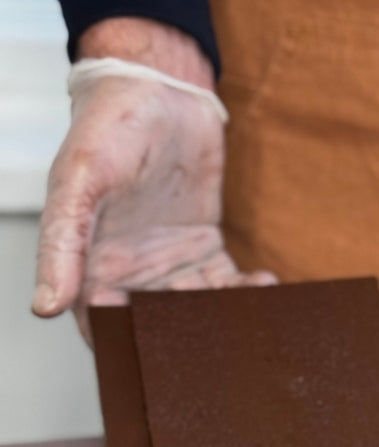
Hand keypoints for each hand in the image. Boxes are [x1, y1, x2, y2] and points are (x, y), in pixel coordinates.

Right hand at [32, 19, 274, 342]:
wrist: (161, 88)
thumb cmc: (109, 125)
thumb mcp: (80, 181)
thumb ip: (62, 244)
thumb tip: (46, 305)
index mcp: (92, 267)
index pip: (104, 327)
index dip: (129, 347)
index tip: (159, 358)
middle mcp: (130, 276)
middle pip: (157, 329)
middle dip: (186, 343)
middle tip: (218, 350)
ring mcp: (169, 267)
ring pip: (197, 314)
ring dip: (222, 321)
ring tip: (247, 321)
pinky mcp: (203, 252)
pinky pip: (226, 287)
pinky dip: (245, 294)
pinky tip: (263, 287)